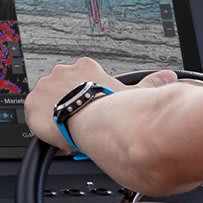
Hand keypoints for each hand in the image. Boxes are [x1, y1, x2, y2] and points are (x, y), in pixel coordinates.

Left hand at [23, 57, 178, 149]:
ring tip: (70, 129)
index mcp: (85, 66)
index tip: (90, 107)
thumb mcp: (133, 93)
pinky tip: (58, 136)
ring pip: (47, 101)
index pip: (80, 79)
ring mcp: (46, 86)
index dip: (84, 95)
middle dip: (68, 103)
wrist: (93, 119)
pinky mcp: (33, 103)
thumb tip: (168, 75)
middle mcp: (63, 71)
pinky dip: (43, 126)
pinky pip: (35, 116)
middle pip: (62, 89)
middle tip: (79, 120)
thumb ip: (149, 83)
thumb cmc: (113, 107)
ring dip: (56, 113)